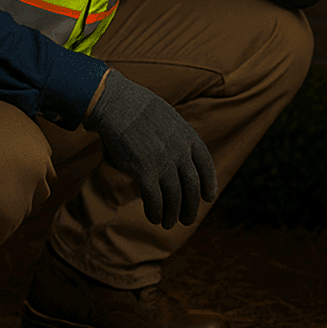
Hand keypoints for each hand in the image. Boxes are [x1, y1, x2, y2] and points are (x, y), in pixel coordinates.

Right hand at [84, 69, 217, 228]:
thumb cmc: (140, 110)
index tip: (208, 197)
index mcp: (189, 136)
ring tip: (167, 223)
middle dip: (191, 207)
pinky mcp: (143, 170)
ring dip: (172, 215)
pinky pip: (154, 199)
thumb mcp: (169, 118)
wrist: (118, 104)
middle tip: (187, 219)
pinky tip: (153, 217)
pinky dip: (156, 212)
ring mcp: (163, 162)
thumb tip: (179, 160)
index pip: (206, 165)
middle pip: (192, 187)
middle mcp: (180, 151)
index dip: (209, 183)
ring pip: (175, 198)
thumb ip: (178, 138)